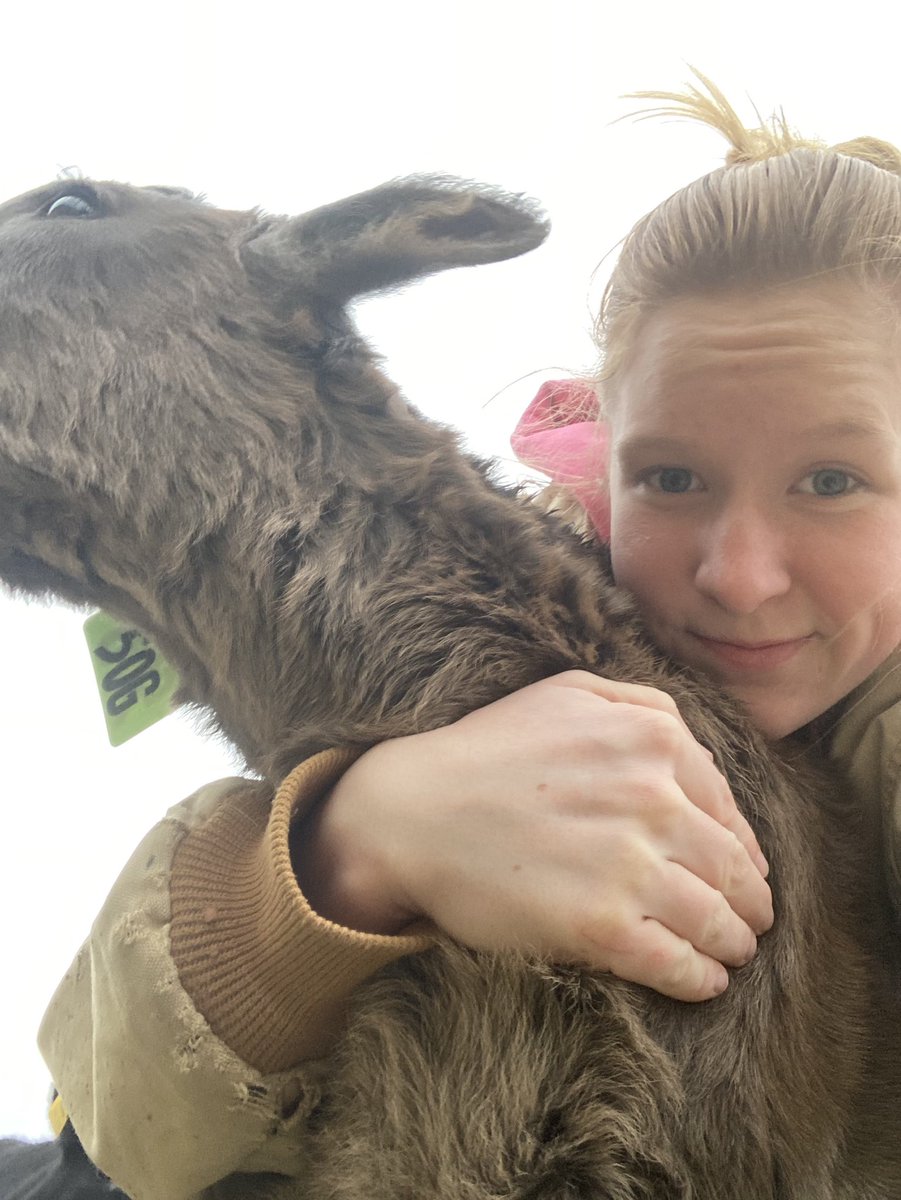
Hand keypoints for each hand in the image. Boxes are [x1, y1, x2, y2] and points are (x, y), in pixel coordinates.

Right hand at [295, 671, 772, 1001]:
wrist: (411, 811)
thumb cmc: (486, 750)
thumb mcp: (568, 691)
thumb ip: (640, 704)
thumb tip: (695, 754)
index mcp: (652, 738)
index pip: (727, 808)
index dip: (744, 847)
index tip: (745, 871)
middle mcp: (653, 798)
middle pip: (731, 867)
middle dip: (750, 902)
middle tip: (752, 923)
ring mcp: (630, 865)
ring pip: (715, 919)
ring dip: (733, 944)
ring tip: (732, 955)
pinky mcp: (603, 925)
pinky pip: (678, 963)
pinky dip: (700, 978)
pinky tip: (703, 981)